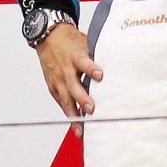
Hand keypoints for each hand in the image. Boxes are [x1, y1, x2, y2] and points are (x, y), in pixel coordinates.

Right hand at [36, 22, 102, 136]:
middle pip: (73, 85)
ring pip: (65, 99)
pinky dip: (68, 113)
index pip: (84, 62)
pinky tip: (75, 125)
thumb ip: (97, 56)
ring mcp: (58, 79)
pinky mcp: (53, 86)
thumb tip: (118, 66)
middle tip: (91, 108)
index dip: (92, 69)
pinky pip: (61, 102)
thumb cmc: (70, 41)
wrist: (48, 36)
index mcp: (75, 55)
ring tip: (80, 129)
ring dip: (73, 115)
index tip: (100, 75)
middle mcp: (65, 69)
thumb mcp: (84, 43)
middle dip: (82, 98)